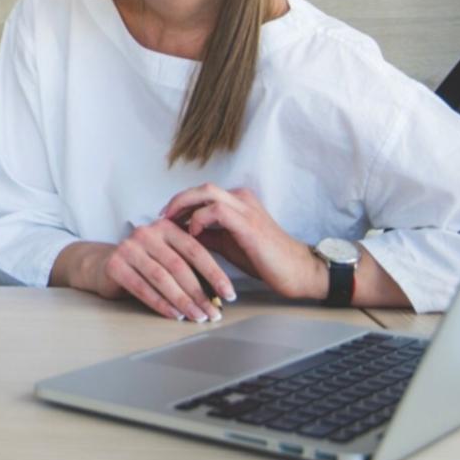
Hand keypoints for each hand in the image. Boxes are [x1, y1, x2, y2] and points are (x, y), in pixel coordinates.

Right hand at [95, 217, 236, 321]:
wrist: (103, 263)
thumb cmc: (145, 261)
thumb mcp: (168, 254)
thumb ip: (189, 263)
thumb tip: (220, 291)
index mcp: (165, 226)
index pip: (195, 250)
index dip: (214, 274)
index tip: (228, 294)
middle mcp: (146, 233)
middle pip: (179, 266)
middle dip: (200, 293)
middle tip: (213, 312)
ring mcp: (128, 247)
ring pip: (162, 278)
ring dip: (183, 301)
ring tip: (197, 316)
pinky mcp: (115, 264)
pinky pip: (142, 288)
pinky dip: (161, 304)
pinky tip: (175, 315)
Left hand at [161, 184, 325, 301]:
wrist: (296, 271)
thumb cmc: (264, 258)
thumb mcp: (228, 244)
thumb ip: (207, 234)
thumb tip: (181, 232)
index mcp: (237, 201)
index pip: (202, 193)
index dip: (181, 203)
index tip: (165, 217)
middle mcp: (241, 199)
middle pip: (201, 188)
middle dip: (177, 200)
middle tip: (163, 217)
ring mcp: (246, 209)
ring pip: (206, 193)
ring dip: (184, 206)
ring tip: (172, 222)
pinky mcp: (248, 224)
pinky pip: (217, 211)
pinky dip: (200, 219)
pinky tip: (194, 233)